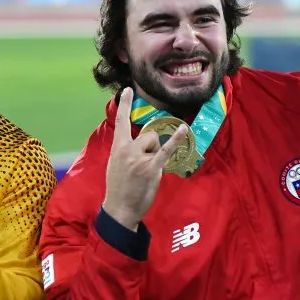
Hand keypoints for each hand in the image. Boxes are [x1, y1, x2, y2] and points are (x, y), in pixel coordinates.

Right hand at [102, 87, 188, 231]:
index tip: (128, 90)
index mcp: (117, 147)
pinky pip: (166, 150)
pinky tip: (183, 130)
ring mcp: (139, 158)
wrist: (119, 209)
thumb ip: (126, 150)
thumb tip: (141, 144)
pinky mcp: (151, 168)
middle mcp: (127, 149)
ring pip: (156, 142)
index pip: (120, 121)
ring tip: (147, 171)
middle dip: (152, 146)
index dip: (124, 105)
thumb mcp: (116, 164)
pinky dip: (176, 139)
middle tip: (144, 164)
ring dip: (156, 154)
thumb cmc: (118, 188)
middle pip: (149, 134)